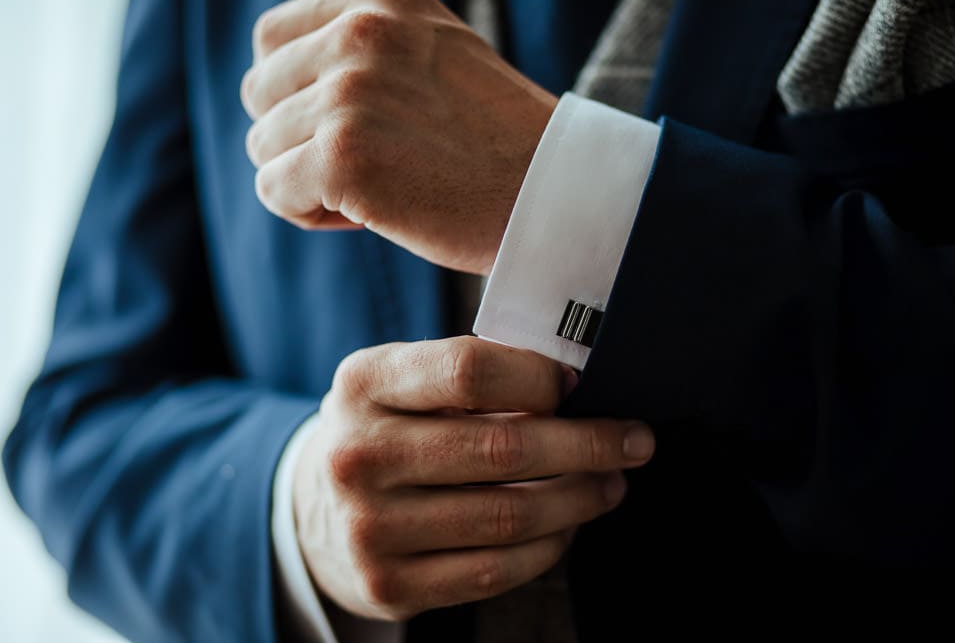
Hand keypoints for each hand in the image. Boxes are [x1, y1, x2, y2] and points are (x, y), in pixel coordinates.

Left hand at [241, 0, 556, 274]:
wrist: (555, 195)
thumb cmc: (496, 140)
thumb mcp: (433, 52)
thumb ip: (364, 47)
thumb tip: (273, 77)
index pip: (272, 40)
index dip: (295, 93)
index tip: (349, 126)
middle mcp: (360, 33)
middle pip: (260, 95)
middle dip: (298, 139)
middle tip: (367, 166)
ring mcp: (350, 93)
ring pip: (263, 147)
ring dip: (308, 180)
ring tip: (376, 190)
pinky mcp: (344, 157)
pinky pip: (274, 191)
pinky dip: (307, 212)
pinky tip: (364, 217)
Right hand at [293, 337, 654, 620]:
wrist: (320, 509)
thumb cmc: (389, 428)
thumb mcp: (405, 378)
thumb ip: (472, 370)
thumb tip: (576, 382)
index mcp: (364, 383)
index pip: (470, 371)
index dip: (540, 377)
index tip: (581, 384)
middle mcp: (357, 455)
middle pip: (503, 448)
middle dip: (588, 444)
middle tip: (634, 440)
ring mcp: (369, 526)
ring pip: (509, 515)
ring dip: (581, 499)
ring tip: (611, 483)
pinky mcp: (387, 584)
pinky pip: (496, 571)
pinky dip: (550, 547)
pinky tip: (570, 525)